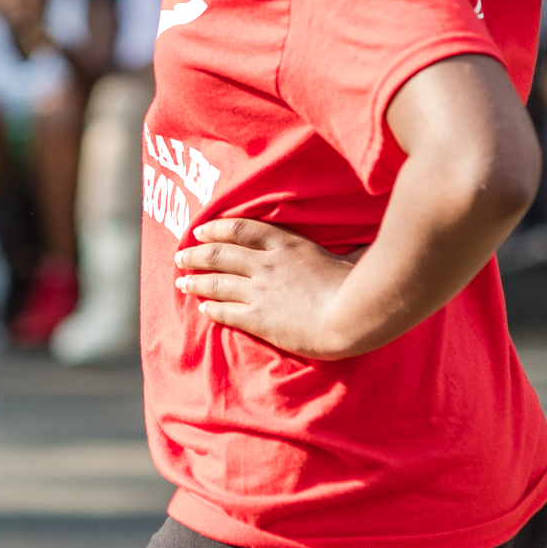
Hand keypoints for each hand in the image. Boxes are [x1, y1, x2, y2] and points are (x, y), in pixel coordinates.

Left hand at [179, 218, 365, 359]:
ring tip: (181, 281)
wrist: (352, 315)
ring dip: (195, 281)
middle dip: (196, 254)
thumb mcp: (351, 258)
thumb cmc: (359, 284)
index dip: (216, 229)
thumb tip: (365, 246)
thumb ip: (350, 251)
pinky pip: (226, 312)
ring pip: (216, 282)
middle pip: (221, 254)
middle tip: (181, 256)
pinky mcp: (259, 319)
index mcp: (287, 244)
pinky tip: (202, 308)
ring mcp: (260, 292)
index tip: (200, 230)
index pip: (241, 229)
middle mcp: (267, 264)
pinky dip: (211, 308)